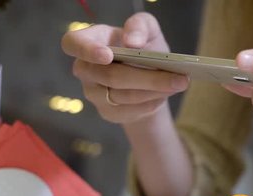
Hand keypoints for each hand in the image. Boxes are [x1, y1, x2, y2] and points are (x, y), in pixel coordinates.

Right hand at [61, 12, 188, 123]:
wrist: (148, 76)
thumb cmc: (143, 46)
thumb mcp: (146, 30)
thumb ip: (140, 26)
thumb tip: (132, 42)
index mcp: (88, 41)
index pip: (72, 43)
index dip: (87, 50)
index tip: (108, 55)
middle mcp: (85, 69)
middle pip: (110, 76)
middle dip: (148, 77)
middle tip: (180, 78)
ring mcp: (93, 93)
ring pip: (124, 96)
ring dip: (154, 91)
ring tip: (179, 84)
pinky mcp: (107, 112)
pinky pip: (130, 111)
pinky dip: (151, 103)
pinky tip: (165, 95)